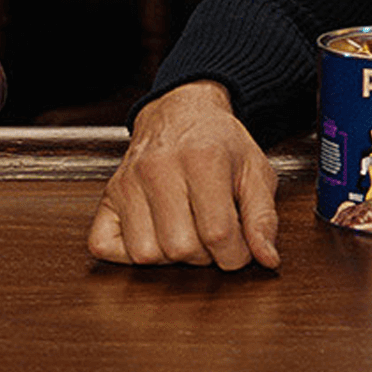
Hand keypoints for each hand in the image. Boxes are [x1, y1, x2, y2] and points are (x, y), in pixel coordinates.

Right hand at [86, 81, 279, 269]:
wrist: (180, 112)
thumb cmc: (218, 142)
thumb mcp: (255, 171)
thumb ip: (263, 217)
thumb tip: (266, 258)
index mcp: (202, 158)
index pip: (218, 234)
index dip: (235, 255)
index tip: (239, 247)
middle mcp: (159, 168)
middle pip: (181, 248)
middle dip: (205, 255)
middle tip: (211, 234)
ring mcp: (128, 181)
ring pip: (145, 253)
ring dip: (170, 256)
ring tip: (185, 232)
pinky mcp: (108, 194)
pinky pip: (105, 245)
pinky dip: (128, 252)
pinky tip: (153, 234)